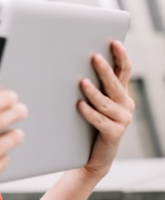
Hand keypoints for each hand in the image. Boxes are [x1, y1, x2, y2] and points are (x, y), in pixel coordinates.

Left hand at [78, 40, 134, 176]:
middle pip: (115, 84)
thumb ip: (92, 84)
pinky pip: (100, 120)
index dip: (121, 56)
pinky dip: (89, 112)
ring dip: (94, 92)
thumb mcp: (94, 102)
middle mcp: (125, 105)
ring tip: (82, 82)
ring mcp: (122, 120)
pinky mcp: (114, 134)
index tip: (114, 42)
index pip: (124, 71)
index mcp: (121, 93)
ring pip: (106, 102)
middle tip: (94, 57)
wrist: (93, 156)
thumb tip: (74, 63)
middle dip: (105, 70)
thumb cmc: (89, 124)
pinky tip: (79, 105)